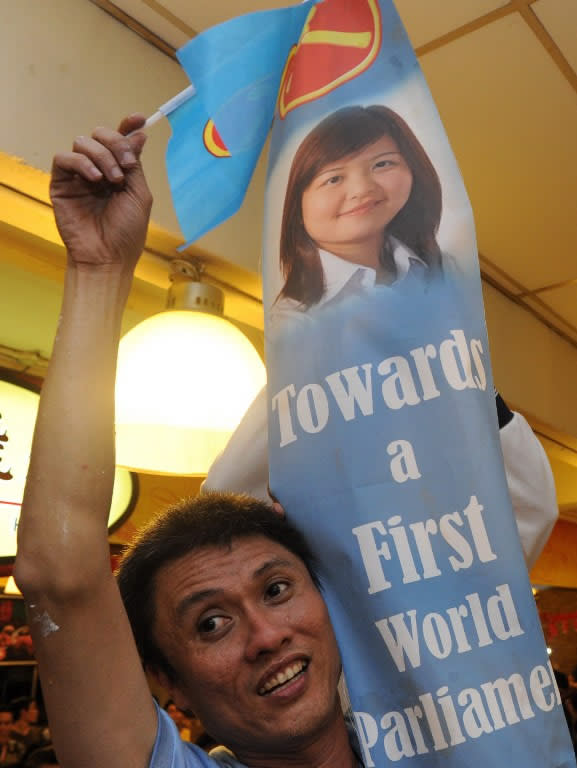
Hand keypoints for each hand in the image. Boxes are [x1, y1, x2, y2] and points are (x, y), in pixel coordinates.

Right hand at [50, 114, 152, 270]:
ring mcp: (79, 176)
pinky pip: (65, 159)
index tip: (138, 119)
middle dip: (116, 143)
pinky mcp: (61, 184)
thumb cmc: (126, 233)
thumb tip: (139, 135)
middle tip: (126, 165)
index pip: (120, 141)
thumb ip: (136, 165)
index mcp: (120, 171)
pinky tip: (95, 179)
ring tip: (113, 180)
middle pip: (101, 135)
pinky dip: (82, 163)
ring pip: (83, 143)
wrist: (108, 258)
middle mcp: (99, 170)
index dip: (127, 126)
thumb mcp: (139, 195)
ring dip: (102, 156)